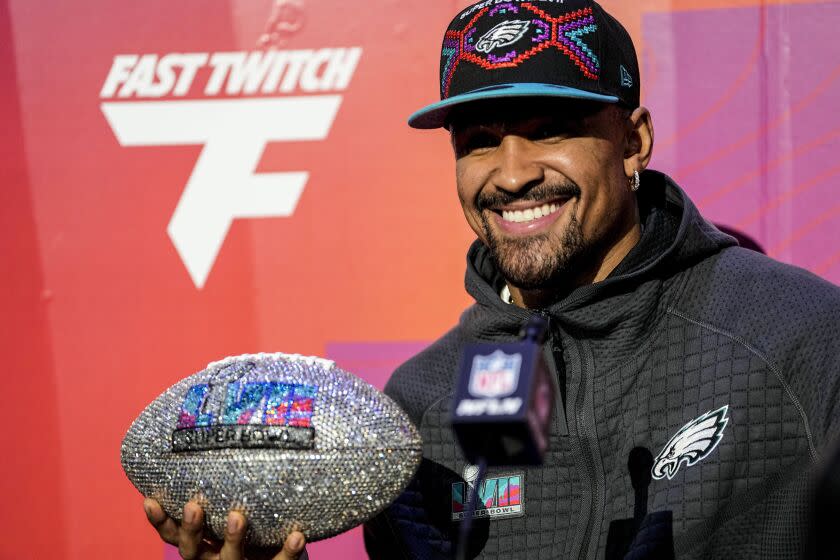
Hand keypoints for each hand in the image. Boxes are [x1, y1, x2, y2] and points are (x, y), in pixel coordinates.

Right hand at [144, 498, 306, 559]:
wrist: (280, 554)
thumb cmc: (252, 521)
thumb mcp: (231, 504)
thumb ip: (225, 483)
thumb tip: (224, 428)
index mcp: (202, 542)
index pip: (172, 534)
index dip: (159, 521)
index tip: (150, 500)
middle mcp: (214, 557)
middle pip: (192, 551)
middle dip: (191, 529)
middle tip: (194, 505)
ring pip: (231, 559)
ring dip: (233, 539)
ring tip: (238, 516)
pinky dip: (287, 552)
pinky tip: (296, 535)